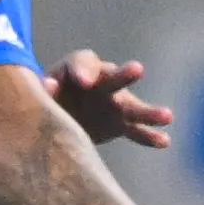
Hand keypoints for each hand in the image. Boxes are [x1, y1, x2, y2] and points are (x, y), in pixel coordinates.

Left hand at [48, 49, 169, 148]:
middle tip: (137, 69)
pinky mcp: (119, 124)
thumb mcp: (36, 89)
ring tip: (167, 116)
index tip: (84, 82)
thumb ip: (42, 88)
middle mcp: (101, 81)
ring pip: (132, 106)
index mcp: (77, 67)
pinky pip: (135, 130)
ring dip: (148, 111)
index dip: (83, 70)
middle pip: (114, 77)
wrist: (53, 114)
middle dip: (124, 75)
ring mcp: (113, 104)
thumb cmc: (44, 96)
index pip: (82, 62)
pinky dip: (149, 136)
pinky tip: (164, 142)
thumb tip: (47, 86)